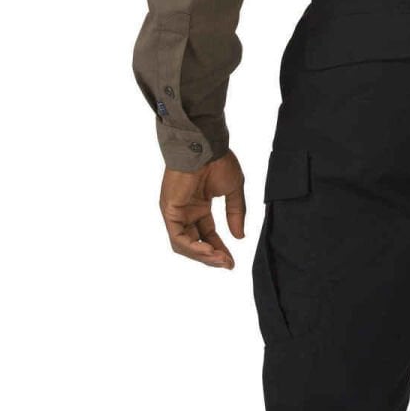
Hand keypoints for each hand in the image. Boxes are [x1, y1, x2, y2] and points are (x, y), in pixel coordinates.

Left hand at [159, 150, 246, 268]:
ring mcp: (176, 212)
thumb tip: (239, 236)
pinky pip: (178, 237)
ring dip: (203, 255)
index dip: (220, 248)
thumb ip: (235, 213)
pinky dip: (193, 248)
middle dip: (212, 256)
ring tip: (220, 260)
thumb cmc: (218, 161)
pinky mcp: (170, 211)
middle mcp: (186, 212)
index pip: (208, 234)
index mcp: (199, 206)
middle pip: (196, 243)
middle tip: (227, 264)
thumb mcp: (233, 190)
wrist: (206, 147)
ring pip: (185, 245)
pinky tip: (209, 251)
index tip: (232, 261)